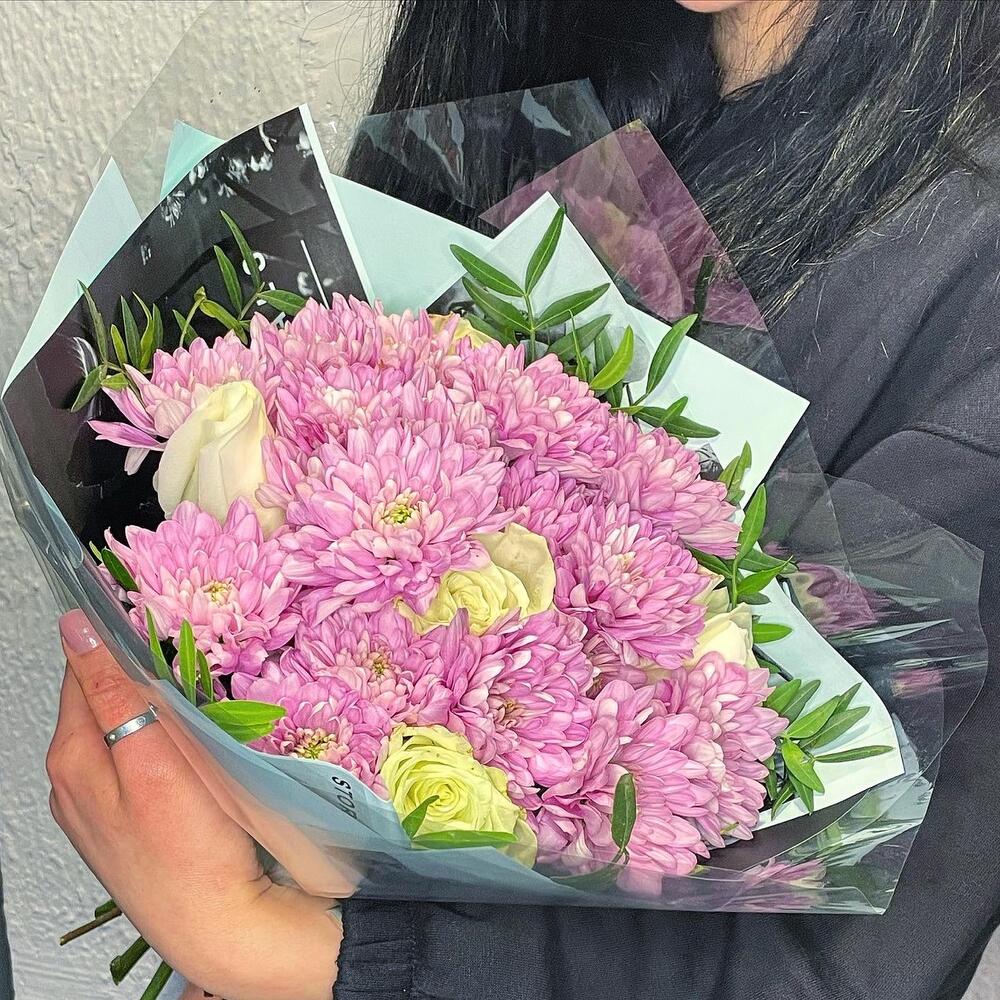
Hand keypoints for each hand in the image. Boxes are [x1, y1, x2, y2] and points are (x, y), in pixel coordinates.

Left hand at [46, 610, 341, 999]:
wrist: (218, 925)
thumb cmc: (193, 846)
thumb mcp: (154, 758)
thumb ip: (112, 691)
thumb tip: (77, 629)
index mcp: (73, 756)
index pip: (82, 670)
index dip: (115, 642)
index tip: (154, 628)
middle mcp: (70, 781)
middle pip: (94, 701)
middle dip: (131, 676)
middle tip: (184, 672)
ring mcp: (93, 808)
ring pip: (113, 732)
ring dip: (143, 711)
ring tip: (189, 711)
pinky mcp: (121, 824)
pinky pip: (128, 765)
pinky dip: (150, 746)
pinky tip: (181, 755)